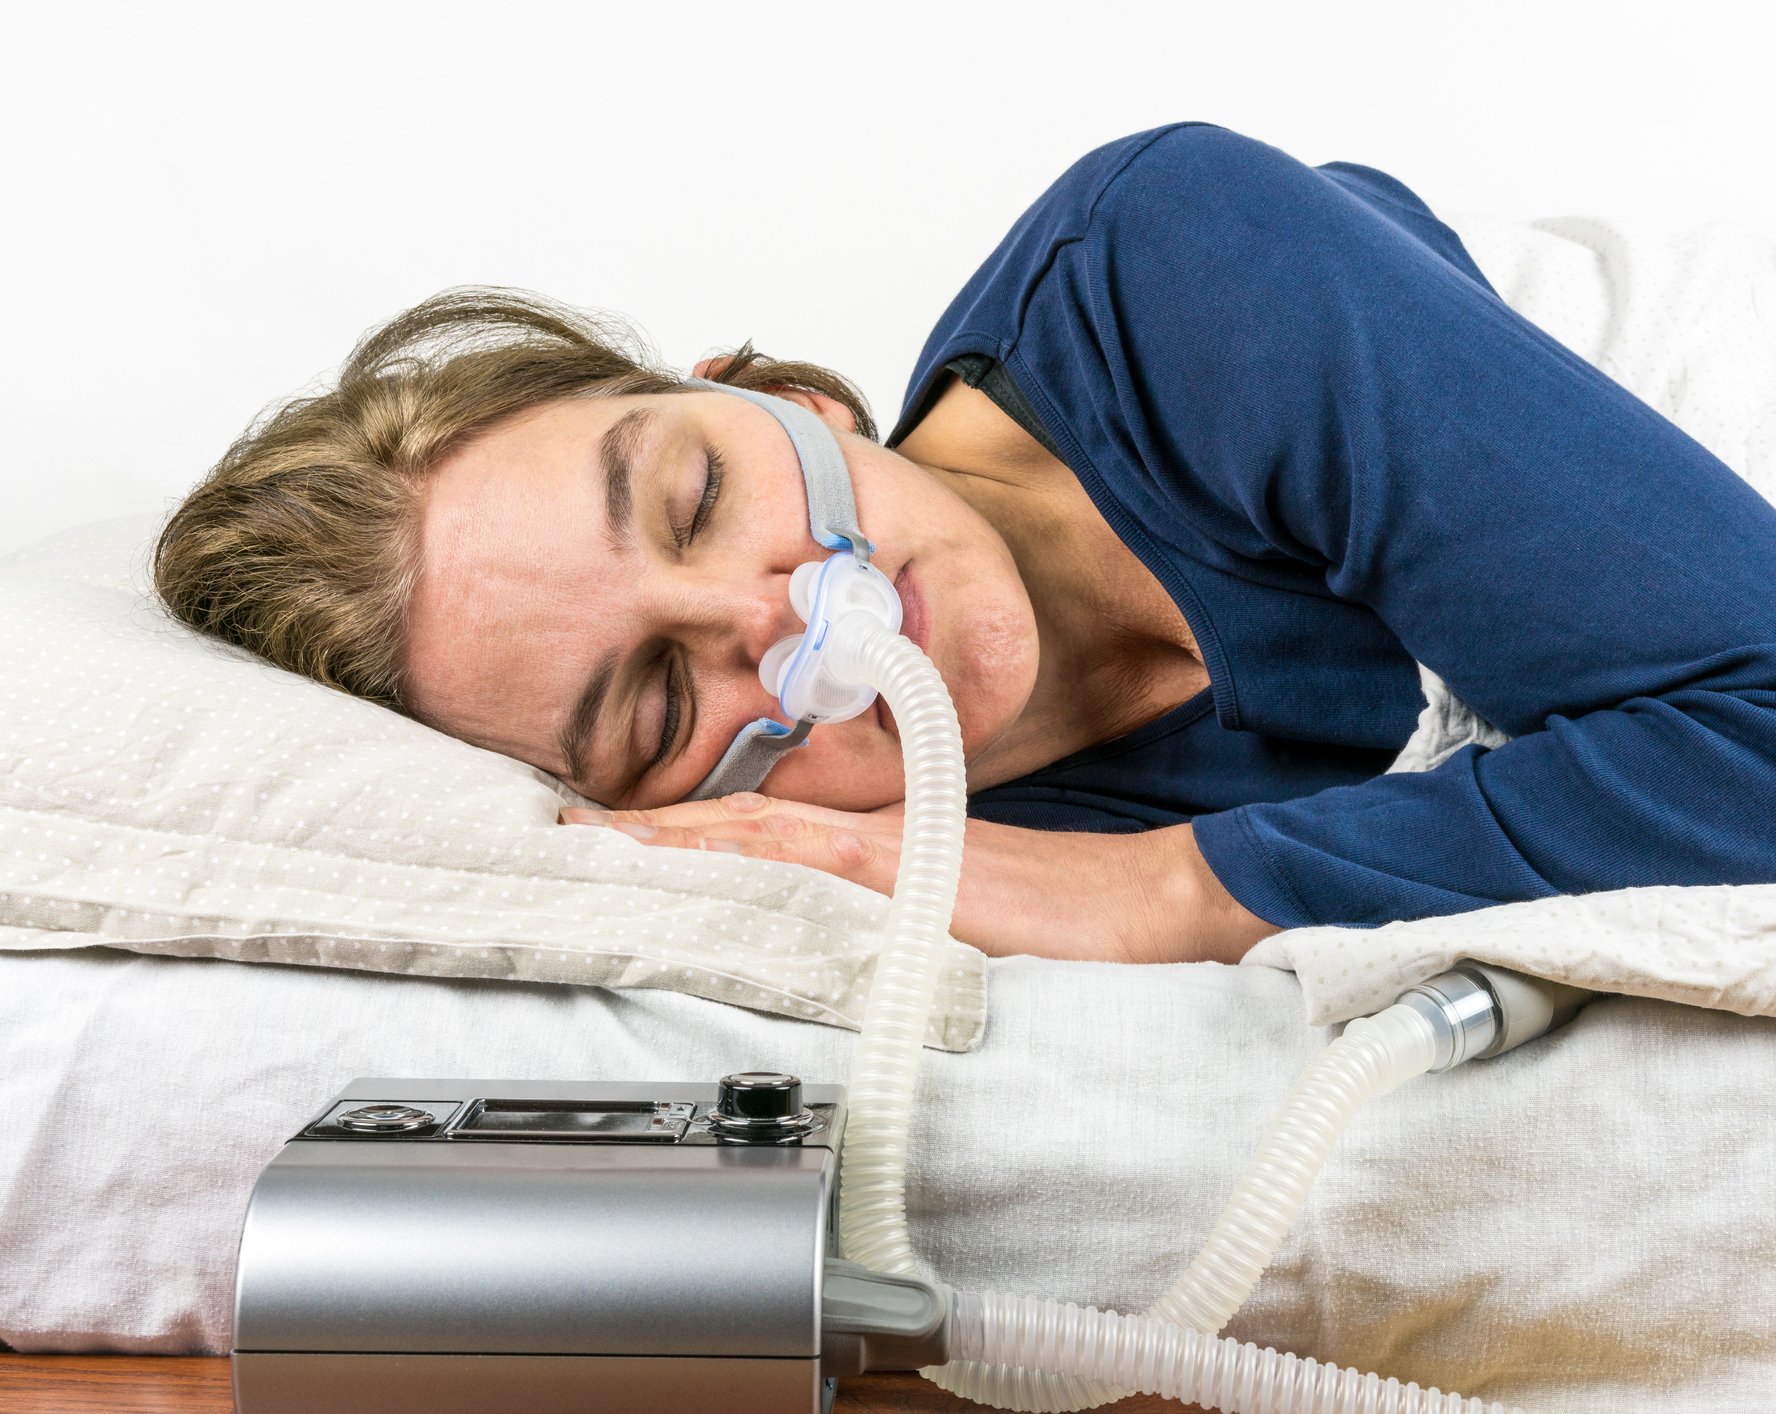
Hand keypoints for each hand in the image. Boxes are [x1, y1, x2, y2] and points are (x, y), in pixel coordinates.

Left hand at [558, 792, 1275, 964]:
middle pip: (744, 822)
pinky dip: (735, 849)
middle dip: (653, 828)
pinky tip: (685, 856)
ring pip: (757, 830)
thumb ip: (906, 931)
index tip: (615, 839)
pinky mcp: (913, 870)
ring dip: (673, 834)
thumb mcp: (973, 933)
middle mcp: (878, 836)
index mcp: (890, 850)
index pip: (768, 831)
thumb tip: (840, 958)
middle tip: (566, 830)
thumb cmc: (1085, 926)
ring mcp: (891, 848)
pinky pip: (802, 854)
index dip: (689, 832)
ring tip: (594, 840)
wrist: (1158, 906)